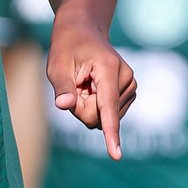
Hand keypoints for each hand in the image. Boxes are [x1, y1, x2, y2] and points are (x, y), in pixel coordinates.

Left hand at [47, 16, 135, 159]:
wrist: (84, 31)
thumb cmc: (67, 47)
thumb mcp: (57, 65)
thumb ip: (62, 87)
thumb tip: (64, 106)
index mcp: (109, 68)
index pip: (108, 107)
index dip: (111, 132)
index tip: (116, 155)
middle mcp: (126, 78)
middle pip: (99, 118)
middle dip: (82, 108)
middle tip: (75, 84)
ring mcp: (130, 86)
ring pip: (104, 119)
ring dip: (89, 107)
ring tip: (85, 83)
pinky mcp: (129, 94)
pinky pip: (108, 116)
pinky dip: (96, 107)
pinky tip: (93, 88)